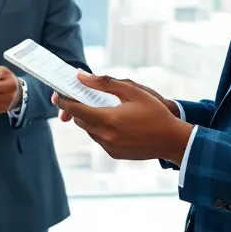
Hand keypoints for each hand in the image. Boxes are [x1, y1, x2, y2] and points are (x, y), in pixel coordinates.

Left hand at [51, 73, 191, 162]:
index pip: (76, 109)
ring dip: (90, 120)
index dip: (64, 102)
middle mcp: (106, 136)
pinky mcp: (115, 154)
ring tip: (103, 109)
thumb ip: (105, 83)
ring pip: (89, 131)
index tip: (57, 95)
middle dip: (78, 109)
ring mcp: (110, 147)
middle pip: (80, 120)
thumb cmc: (156, 113)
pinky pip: (100, 140)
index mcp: (108, 119)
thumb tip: (81, 77)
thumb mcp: (133, 91)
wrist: (173, 140)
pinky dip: (101, 130)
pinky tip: (115, 123)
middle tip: (81, 99)